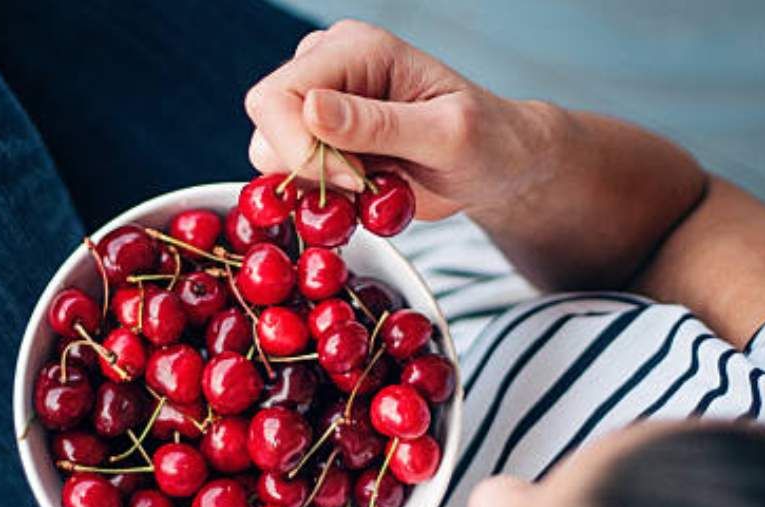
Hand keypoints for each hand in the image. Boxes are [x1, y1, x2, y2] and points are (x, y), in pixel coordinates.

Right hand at [244, 20, 556, 223]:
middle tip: (367, 185)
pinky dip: (323, 199)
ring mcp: (319, 107)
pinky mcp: (319, 142)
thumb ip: (379, 124)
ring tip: (375, 186)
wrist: (498, 165)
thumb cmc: (487, 141)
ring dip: (319, 188)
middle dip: (310, 171)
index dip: (302, 149)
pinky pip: (291, 179)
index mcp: (355, 49)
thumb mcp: (445, 134)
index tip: (355, 179)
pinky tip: (367, 193)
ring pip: (272, 159)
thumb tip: (311, 109)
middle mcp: (327, 69)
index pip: (276, 97)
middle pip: (266, 128)